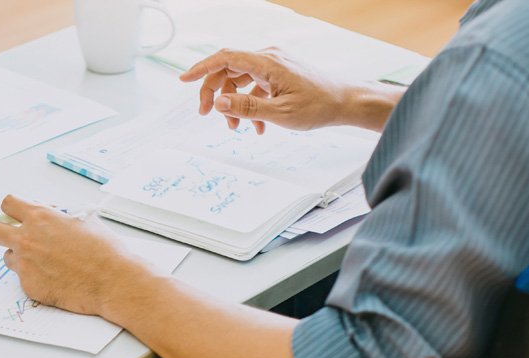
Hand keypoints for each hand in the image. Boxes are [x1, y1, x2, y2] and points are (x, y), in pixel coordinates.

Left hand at [0, 195, 159, 318]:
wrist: (113, 281)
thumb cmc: (104, 250)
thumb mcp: (83, 219)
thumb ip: (56, 215)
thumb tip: (45, 212)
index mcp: (40, 217)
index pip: (7, 204)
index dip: (11, 210)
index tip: (15, 216)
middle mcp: (27, 238)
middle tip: (13, 238)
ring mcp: (25, 263)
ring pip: (8, 256)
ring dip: (20, 257)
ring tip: (45, 262)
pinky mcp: (28, 285)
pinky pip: (23, 278)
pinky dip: (35, 278)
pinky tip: (55, 279)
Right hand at [179, 48, 399, 132]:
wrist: (345, 102)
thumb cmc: (318, 106)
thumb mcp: (279, 114)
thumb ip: (246, 108)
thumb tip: (220, 102)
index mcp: (267, 62)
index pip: (224, 58)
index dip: (201, 68)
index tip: (184, 80)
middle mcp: (268, 58)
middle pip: (227, 69)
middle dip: (214, 92)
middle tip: (207, 114)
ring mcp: (273, 66)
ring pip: (238, 80)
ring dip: (232, 104)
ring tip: (235, 128)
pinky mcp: (277, 75)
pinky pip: (253, 88)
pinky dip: (249, 106)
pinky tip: (256, 126)